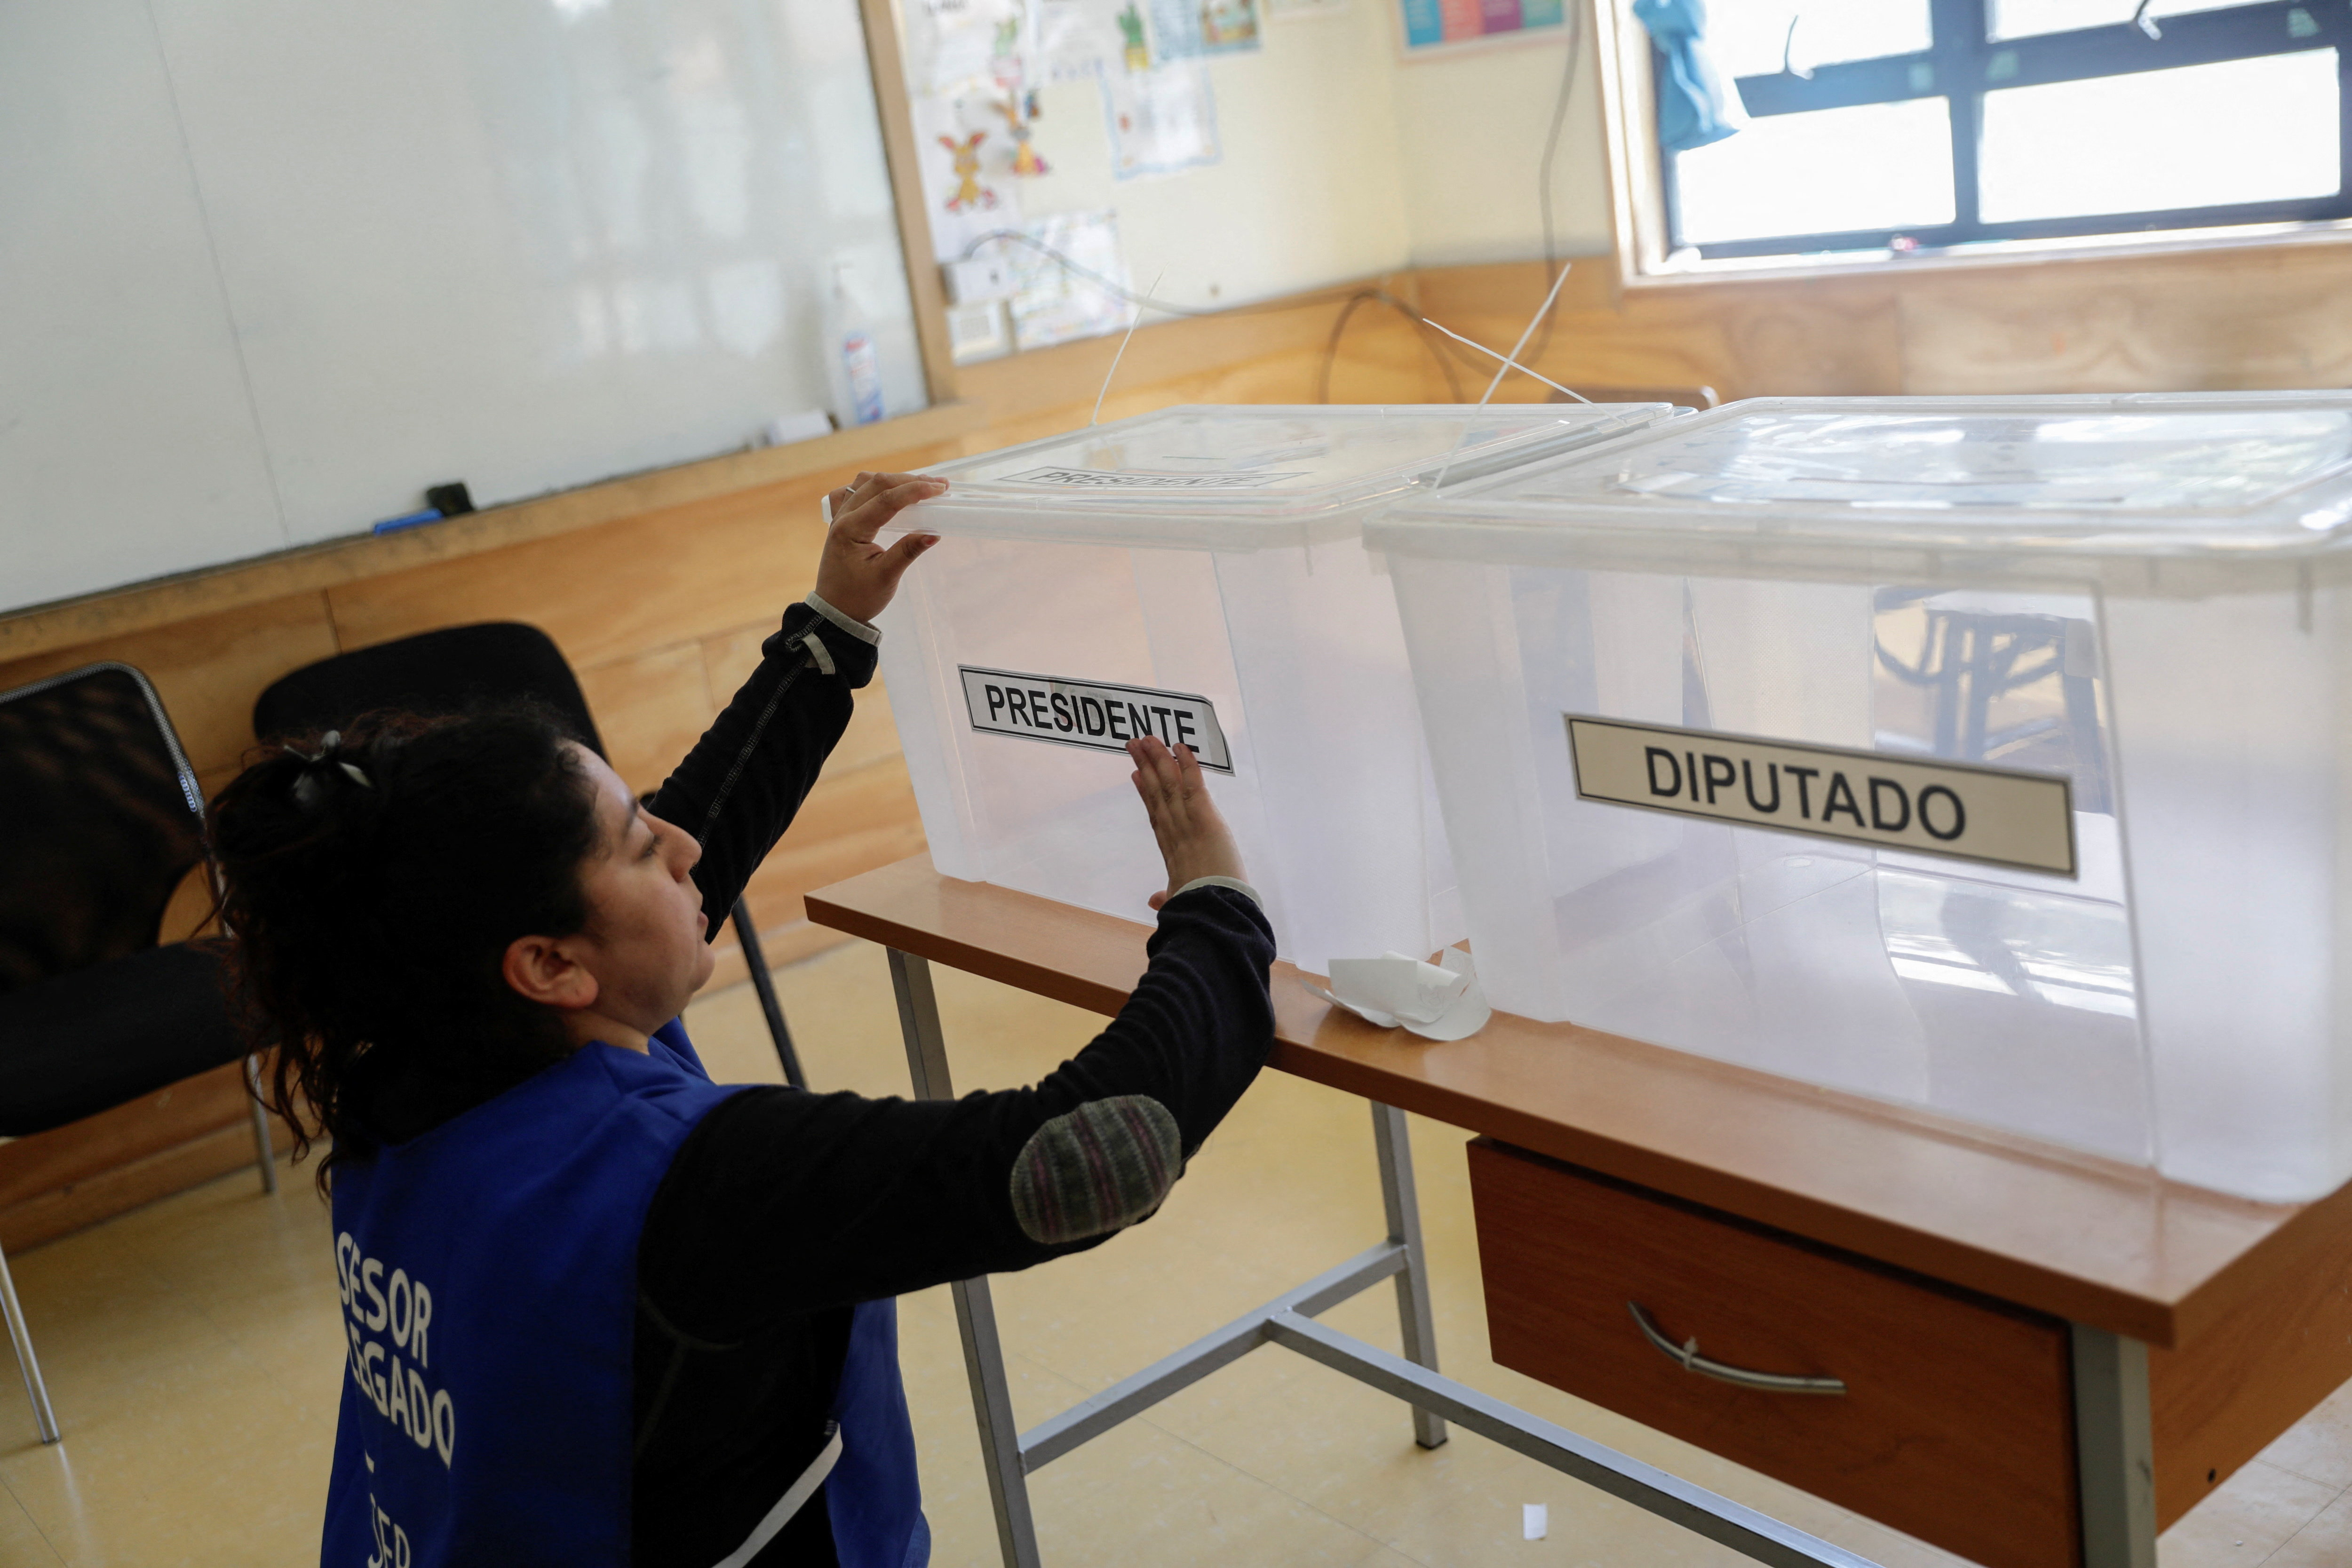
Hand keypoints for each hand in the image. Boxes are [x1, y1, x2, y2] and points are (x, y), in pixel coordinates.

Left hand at [812, 471, 946, 624]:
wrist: (835, 611)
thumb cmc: (858, 598)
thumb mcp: (886, 577)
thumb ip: (908, 551)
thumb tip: (933, 533)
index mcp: (850, 530)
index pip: (886, 500)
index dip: (914, 491)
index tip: (940, 489)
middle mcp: (842, 518)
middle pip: (876, 484)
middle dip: (909, 481)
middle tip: (938, 485)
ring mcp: (840, 518)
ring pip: (864, 483)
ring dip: (892, 480)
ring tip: (918, 486)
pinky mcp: (842, 522)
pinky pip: (856, 493)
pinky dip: (875, 487)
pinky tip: (888, 492)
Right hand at [1128, 734, 1245, 911]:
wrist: (1212, 909)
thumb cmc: (1199, 906)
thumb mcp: (1180, 899)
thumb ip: (1167, 896)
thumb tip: (1155, 901)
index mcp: (1171, 851)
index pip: (1156, 814)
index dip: (1145, 793)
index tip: (1136, 775)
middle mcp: (1175, 831)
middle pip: (1156, 792)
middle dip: (1146, 766)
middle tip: (1135, 744)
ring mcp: (1188, 823)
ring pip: (1169, 784)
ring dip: (1158, 759)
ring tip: (1147, 738)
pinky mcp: (1205, 818)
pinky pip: (1194, 786)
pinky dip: (1188, 765)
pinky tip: (1180, 747)